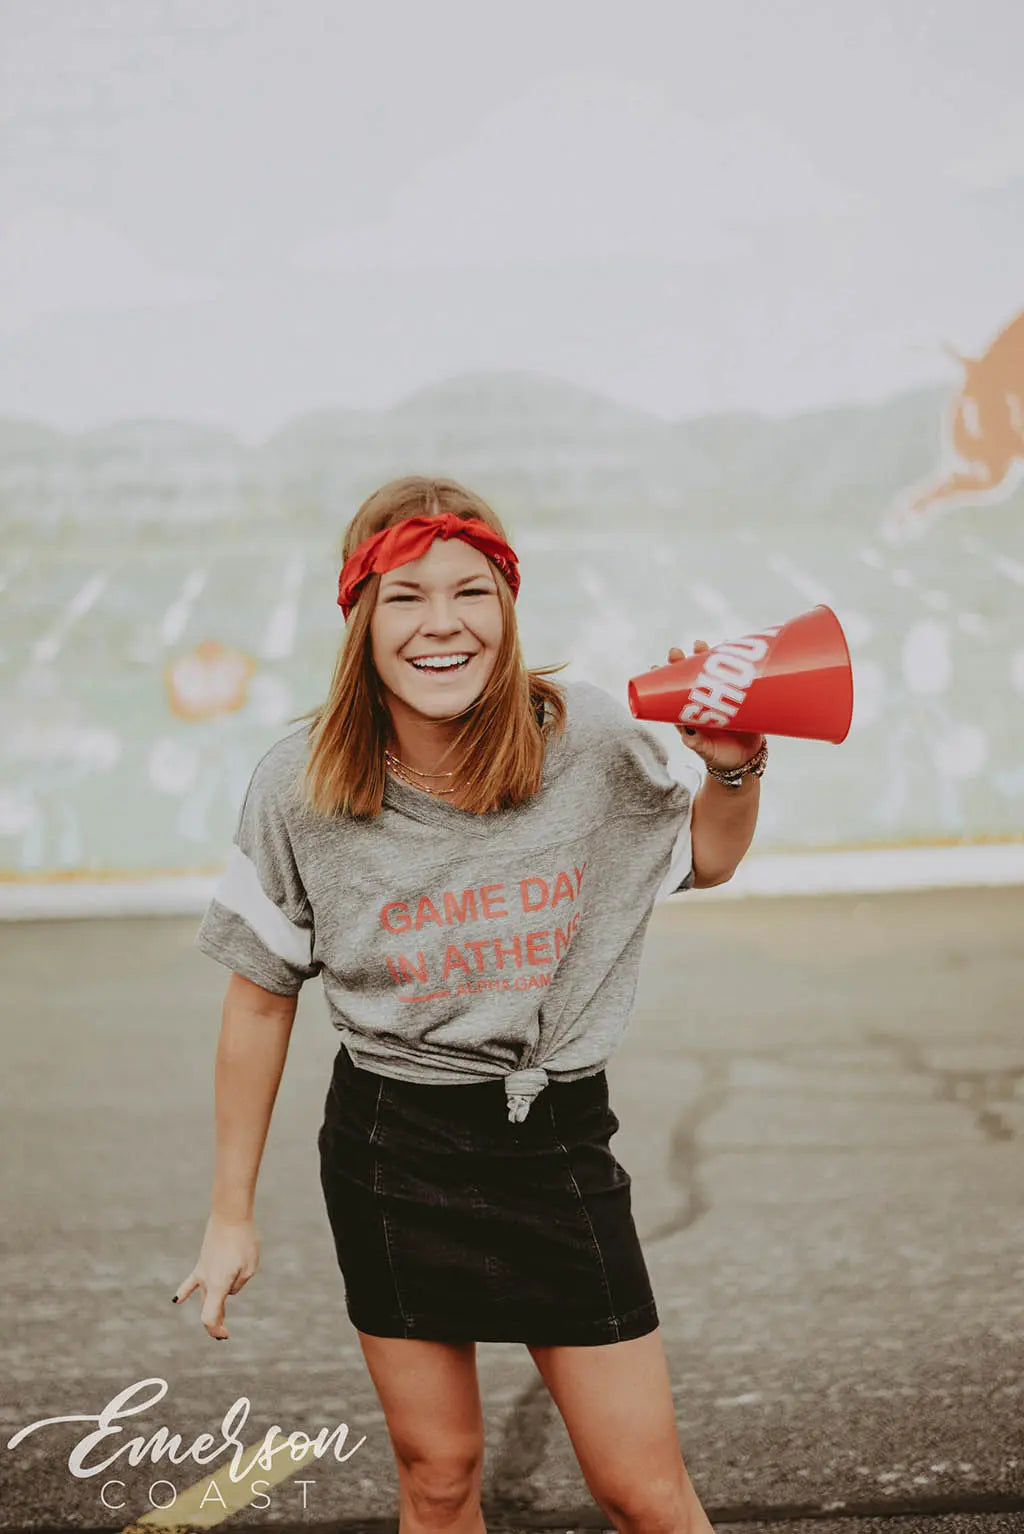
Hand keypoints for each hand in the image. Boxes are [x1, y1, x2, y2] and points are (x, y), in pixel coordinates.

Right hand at [172, 1213, 259, 1339]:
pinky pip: (192, 1281)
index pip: (210, 1317)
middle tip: (224, 1335)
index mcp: (218, 1285)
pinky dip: (185, 1292)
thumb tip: (228, 1288)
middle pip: (208, 1308)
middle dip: (216, 1322)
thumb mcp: (250, 1266)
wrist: (230, 1214)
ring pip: (205, 1295)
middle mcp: (206, 1280)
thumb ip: (238, 1284)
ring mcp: (202, 1270)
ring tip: (219, 1320)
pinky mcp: (202, 1260)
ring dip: (211, 1307)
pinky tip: (177, 1301)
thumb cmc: (244, 1240)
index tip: (225, 1335)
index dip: (215, 1329)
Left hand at [666, 642, 764, 771]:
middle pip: (688, 678)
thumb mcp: (707, 751)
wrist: (745, 760)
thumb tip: (689, 736)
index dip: (663, 680)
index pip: (672, 694)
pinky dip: (732, 662)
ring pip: (710, 673)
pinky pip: (733, 675)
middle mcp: (702, 702)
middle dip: (681, 663)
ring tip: (700, 645)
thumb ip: (698, 744)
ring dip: (703, 657)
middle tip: (675, 652)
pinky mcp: (737, 696)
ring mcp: (720, 697)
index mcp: (689, 714)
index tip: (654, 666)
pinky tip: (728, 645)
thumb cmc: (720, 757)